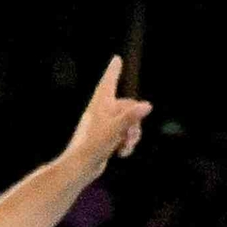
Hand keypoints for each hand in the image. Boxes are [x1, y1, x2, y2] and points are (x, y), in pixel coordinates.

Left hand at [57, 57, 151, 175]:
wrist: (80, 167)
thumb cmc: (93, 146)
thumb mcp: (115, 129)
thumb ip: (131, 117)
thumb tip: (147, 105)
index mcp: (99, 105)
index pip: (108, 82)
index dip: (113, 71)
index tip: (116, 59)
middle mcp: (101, 112)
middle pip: (127, 108)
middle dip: (134, 123)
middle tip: (131, 138)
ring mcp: (103, 125)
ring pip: (127, 123)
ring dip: (131, 136)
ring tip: (125, 148)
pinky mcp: (105, 138)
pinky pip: (123, 135)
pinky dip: (126, 143)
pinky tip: (121, 154)